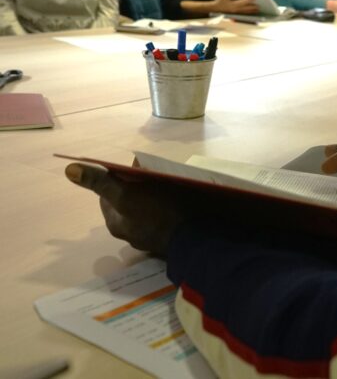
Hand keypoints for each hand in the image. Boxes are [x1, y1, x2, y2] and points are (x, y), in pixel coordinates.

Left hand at [65, 163, 188, 255]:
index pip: (107, 195)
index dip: (117, 178)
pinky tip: (177, 201)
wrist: (196, 238)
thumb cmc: (159, 213)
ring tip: (167, 185)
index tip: (134, 169)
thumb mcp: (127, 194)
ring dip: (152, 197)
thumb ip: (101, 182)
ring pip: (146, 210)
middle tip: (152, 175)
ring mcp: (151, 238)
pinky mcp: (170, 238)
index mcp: (116, 224)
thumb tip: (69, 170)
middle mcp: (129, 234)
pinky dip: (167, 208)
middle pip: (128, 202)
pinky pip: (163, 218)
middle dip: (136, 187)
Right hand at [213, 0, 258, 14]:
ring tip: (257, 10)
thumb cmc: (221, 0)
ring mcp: (236, 13)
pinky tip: (252, 12)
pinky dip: (248, 13)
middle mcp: (235, 10)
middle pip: (246, 8)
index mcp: (233, 5)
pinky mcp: (236, 14)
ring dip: (252, 11)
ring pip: (245, 12)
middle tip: (259, 6)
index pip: (243, 2)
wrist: (216, 8)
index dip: (249, 0)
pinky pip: (243, 14)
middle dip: (253, 7)